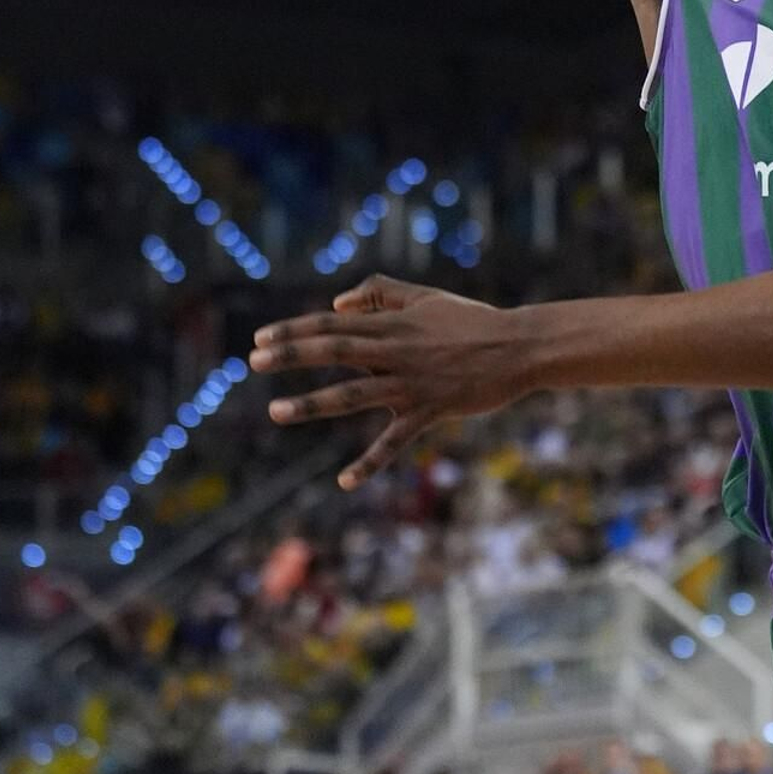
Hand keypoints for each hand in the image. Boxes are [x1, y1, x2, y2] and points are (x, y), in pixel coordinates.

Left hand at [252, 277, 530, 486]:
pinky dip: (369, 463)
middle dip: (291, 355)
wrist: (519, 347)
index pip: (332, 323)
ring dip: (311, 404)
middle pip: (334, 350)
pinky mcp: (430, 410)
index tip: (261, 338)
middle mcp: (396, 351)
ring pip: (353, 395)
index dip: (295, 329)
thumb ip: (381, 292)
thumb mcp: (425, 296)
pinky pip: (394, 441)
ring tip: (275, 411)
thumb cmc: (471, 320)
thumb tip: (336, 303)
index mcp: (393, 323)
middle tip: (253, 361)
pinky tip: (344, 481)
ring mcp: (411, 383)